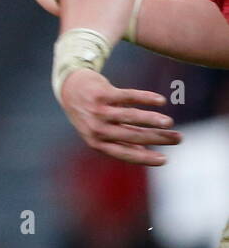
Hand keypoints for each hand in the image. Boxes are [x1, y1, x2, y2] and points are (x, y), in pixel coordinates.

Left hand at [58, 69, 179, 164]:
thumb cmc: (91, 114)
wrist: (69, 88)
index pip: (124, 153)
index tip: (165, 160)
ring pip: (130, 116)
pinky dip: (145, 98)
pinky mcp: (101, 93)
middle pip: (132, 135)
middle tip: (178, 138)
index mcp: (97, 142)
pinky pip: (128, 96)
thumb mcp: (101, 131)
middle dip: (157, 138)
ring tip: (169, 122)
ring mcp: (98, 110)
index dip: (144, 158)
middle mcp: (96, 128)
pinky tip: (160, 101)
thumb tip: (147, 154)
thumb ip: (122, 141)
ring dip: (152, 120)